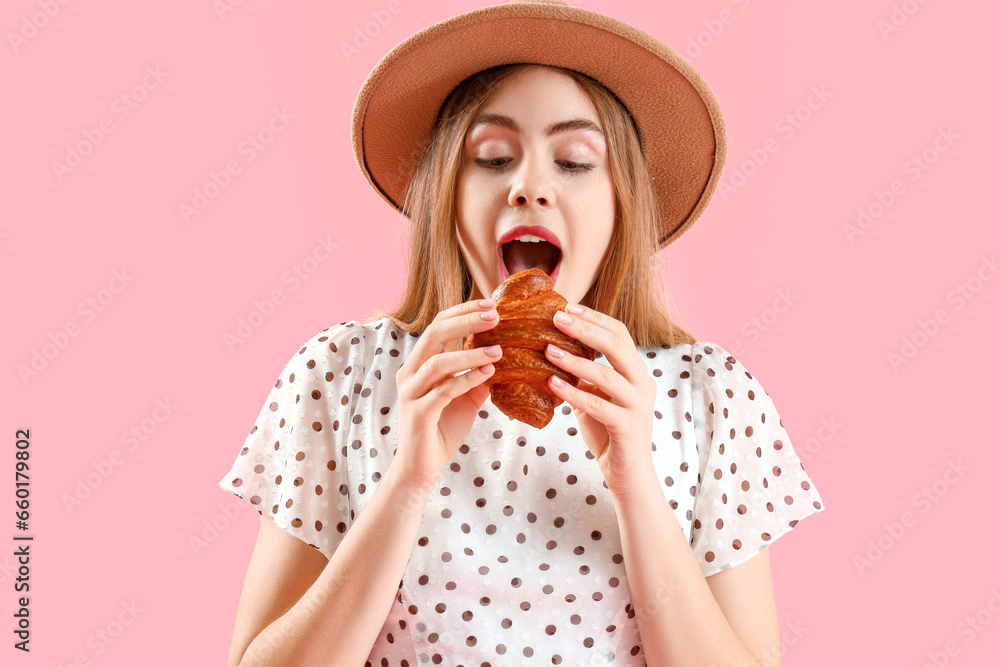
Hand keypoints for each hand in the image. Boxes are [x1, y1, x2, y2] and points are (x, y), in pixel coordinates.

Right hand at [394, 298, 502, 489]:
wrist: (421, 467)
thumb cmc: (441, 429)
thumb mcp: (465, 397)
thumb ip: (478, 376)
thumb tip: (504, 357)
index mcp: (418, 363)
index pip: (438, 325)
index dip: (463, 311)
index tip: (491, 304)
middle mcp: (409, 372)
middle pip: (435, 334)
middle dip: (467, 321)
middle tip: (496, 315)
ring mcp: (411, 392)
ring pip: (439, 361)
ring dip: (471, 352)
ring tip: (499, 350)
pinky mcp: (418, 413)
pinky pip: (443, 390)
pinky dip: (467, 379)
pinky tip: (488, 374)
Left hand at [544, 304, 657, 498]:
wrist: (629, 475)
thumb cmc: (609, 434)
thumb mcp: (595, 397)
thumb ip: (582, 376)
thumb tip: (551, 350)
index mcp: (636, 371)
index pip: (619, 333)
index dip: (594, 318)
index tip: (567, 307)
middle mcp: (642, 383)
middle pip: (616, 345)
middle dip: (585, 329)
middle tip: (556, 318)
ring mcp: (638, 405)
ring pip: (606, 374)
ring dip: (574, 361)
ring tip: (547, 350)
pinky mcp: (628, 427)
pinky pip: (598, 405)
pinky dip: (573, 393)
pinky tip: (552, 383)